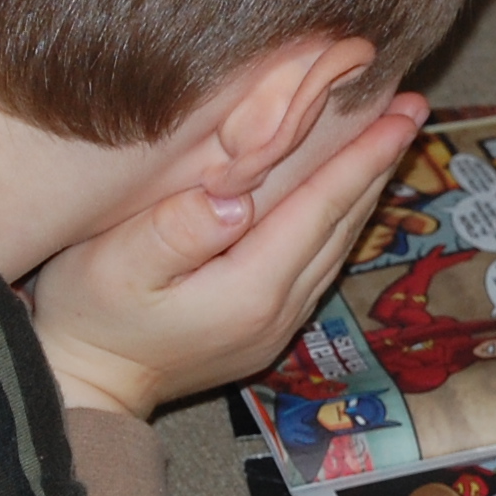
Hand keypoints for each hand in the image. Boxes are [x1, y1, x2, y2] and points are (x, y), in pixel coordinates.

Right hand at [28, 94, 425, 419]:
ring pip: (337, 243)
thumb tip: (235, 197)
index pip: (321, 206)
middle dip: (379, 162)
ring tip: (388, 140)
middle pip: (342, 222)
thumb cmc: (89, 318)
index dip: (364, 155)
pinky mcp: (264, 325)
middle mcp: (278, 308)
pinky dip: (337, 218)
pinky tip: (342, 194)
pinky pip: (318, 260)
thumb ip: (175, 230)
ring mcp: (275, 321)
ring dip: (364, 190)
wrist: (84, 388)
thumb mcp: (116, 267)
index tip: (402, 111)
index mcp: (250, 288)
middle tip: (411, 107)